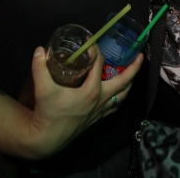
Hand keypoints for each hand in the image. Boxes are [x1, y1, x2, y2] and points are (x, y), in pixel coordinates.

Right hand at [26, 47, 142, 157]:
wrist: (48, 137)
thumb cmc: (48, 112)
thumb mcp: (42, 88)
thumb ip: (39, 68)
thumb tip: (38, 49)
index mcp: (91, 91)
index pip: (98, 65)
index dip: (96, 51)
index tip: (92, 42)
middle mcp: (100, 100)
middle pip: (124, 82)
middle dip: (134, 69)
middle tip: (140, 56)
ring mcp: (101, 110)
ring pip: (123, 96)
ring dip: (129, 83)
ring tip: (133, 73)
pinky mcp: (98, 118)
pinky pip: (115, 106)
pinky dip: (120, 97)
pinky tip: (119, 93)